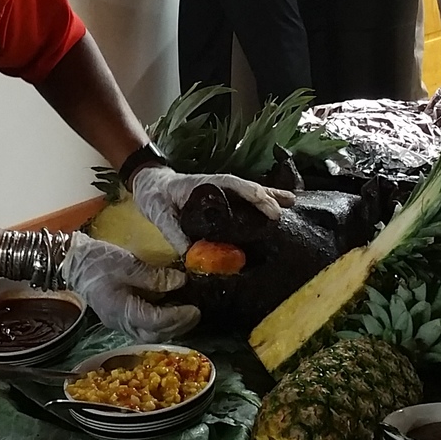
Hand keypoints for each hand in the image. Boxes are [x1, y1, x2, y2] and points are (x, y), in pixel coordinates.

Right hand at [56, 232, 198, 340]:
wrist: (72, 263)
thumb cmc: (98, 261)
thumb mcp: (128, 264)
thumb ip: (154, 276)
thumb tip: (180, 282)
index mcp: (121, 310)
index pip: (155, 321)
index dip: (177, 317)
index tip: (194, 309)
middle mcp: (120, 322)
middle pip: (154, 334)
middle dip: (178, 327)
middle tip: (195, 314)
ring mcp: (119, 323)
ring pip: (149, 335)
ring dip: (170, 328)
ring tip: (186, 315)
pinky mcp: (120, 318)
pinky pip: (143, 328)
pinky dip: (160, 324)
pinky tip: (169, 312)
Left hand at [130, 166, 293, 255]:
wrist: (148, 183)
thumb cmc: (154, 194)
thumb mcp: (160, 213)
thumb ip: (174, 232)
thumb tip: (193, 256)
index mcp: (207, 183)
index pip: (237, 186)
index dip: (256, 197)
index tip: (272, 211)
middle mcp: (218, 184)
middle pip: (250, 188)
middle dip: (270, 198)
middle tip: (288, 212)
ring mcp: (220, 190)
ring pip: (250, 192)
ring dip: (270, 197)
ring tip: (292, 204)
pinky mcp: (219, 198)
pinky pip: (243, 199)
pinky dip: (259, 202)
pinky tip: (272, 209)